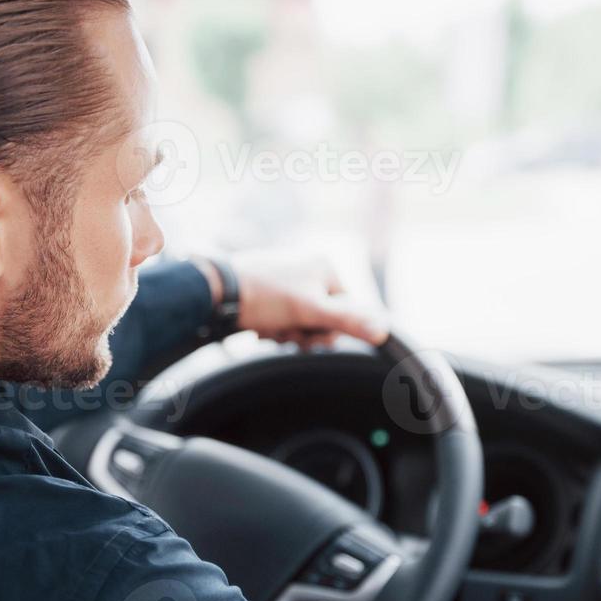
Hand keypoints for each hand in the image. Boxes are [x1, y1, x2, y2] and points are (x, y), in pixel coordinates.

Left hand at [193, 259, 387, 347]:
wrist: (216, 292)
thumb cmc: (265, 297)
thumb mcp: (311, 311)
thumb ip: (348, 321)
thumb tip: (384, 331)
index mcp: (324, 266)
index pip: (345, 309)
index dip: (326, 330)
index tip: (306, 334)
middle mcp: (308, 268)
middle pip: (322, 317)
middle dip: (303, 332)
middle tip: (284, 333)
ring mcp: (287, 277)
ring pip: (300, 320)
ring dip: (286, 333)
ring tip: (268, 329)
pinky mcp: (268, 289)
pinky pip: (282, 317)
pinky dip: (272, 327)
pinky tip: (259, 327)